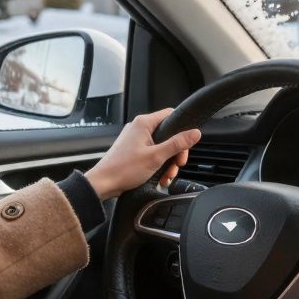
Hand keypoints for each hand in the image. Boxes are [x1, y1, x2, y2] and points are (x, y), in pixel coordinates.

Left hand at [83, 108, 201, 200]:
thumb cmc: (124, 169)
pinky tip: (160, 178)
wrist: (103, 183)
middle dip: (175, 153)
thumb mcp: (156, 157)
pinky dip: (158, 165)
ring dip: (168, 162)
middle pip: (168, 134)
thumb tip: (195, 133)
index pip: (171, 115)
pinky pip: (153, 154)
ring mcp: (136, 140)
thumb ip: (177, 144)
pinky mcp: (134, 151)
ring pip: (162, 147)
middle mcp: (139, 128)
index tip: (185, 145)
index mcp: (144, 123)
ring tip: (167, 176)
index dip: (182, 129)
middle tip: (177, 165)